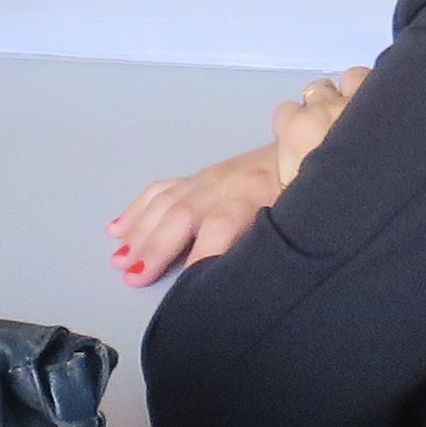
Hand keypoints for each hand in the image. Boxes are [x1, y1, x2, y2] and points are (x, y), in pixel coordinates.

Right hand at [108, 70, 371, 280]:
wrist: (308, 141)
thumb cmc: (305, 187)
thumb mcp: (301, 216)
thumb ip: (277, 240)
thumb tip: (252, 276)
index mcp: (252, 195)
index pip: (223, 225)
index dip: (205, 253)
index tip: (189, 286)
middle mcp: (223, 185)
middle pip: (182, 215)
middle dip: (155, 246)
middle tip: (132, 276)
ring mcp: (207, 178)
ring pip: (165, 204)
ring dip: (139, 232)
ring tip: (119, 261)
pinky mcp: (199, 175)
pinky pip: (161, 190)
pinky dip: (137, 209)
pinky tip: (117, 229)